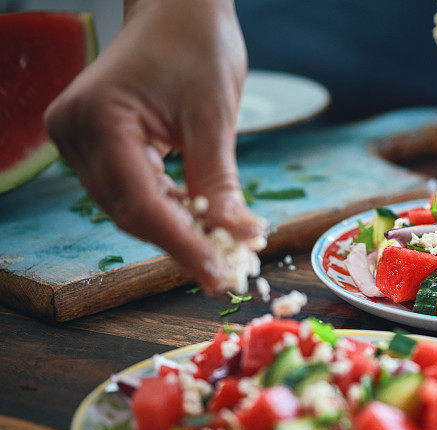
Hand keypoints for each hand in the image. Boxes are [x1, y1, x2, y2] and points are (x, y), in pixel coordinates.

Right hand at [45, 0, 264, 291]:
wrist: (178, 9)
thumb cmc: (196, 45)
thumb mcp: (214, 116)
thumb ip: (219, 181)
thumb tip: (239, 237)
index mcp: (98, 119)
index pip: (139, 202)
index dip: (181, 245)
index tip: (217, 275)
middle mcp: (76, 134)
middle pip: (130, 212)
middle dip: (181, 244)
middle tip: (225, 273)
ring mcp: (81, 140)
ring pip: (131, 207)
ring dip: (177, 232)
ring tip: (221, 253)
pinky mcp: (98, 146)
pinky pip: (134, 191)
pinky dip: (170, 211)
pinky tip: (202, 225)